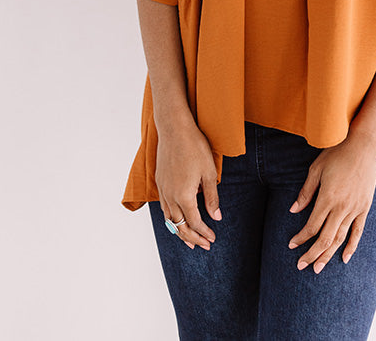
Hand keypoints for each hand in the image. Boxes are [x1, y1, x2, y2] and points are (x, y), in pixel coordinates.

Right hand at [155, 118, 221, 250]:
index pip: (195, 223)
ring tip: (189, 240)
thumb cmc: (195, 147)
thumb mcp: (209, 172)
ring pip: (169, 219)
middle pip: (180, 226)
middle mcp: (170, 196)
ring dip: (180, 231)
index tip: (213, 239)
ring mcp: (163, 190)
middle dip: (192, 238)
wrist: (175, 129)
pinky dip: (171, 218)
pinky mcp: (159, 182)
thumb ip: (212, 197)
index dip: (204, 233)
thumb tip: (216, 217)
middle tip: (204, 246)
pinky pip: (163, 208)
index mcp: (184, 196)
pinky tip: (176, 219)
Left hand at [287, 133, 375, 272]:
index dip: (301, 238)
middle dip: (312, 254)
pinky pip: (357, 231)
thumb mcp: (317, 168)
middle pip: (325, 238)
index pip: (312, 226)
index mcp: (328, 197)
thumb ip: (306, 192)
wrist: (364, 146)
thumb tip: (293, 211)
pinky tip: (344, 258)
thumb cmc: (337, 153)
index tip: (292, 245)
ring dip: (328, 254)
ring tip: (318, 268)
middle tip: (301, 266)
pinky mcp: (364, 207)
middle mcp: (342, 206)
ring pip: (340, 238)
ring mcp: (355, 208)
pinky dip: (351, 246)